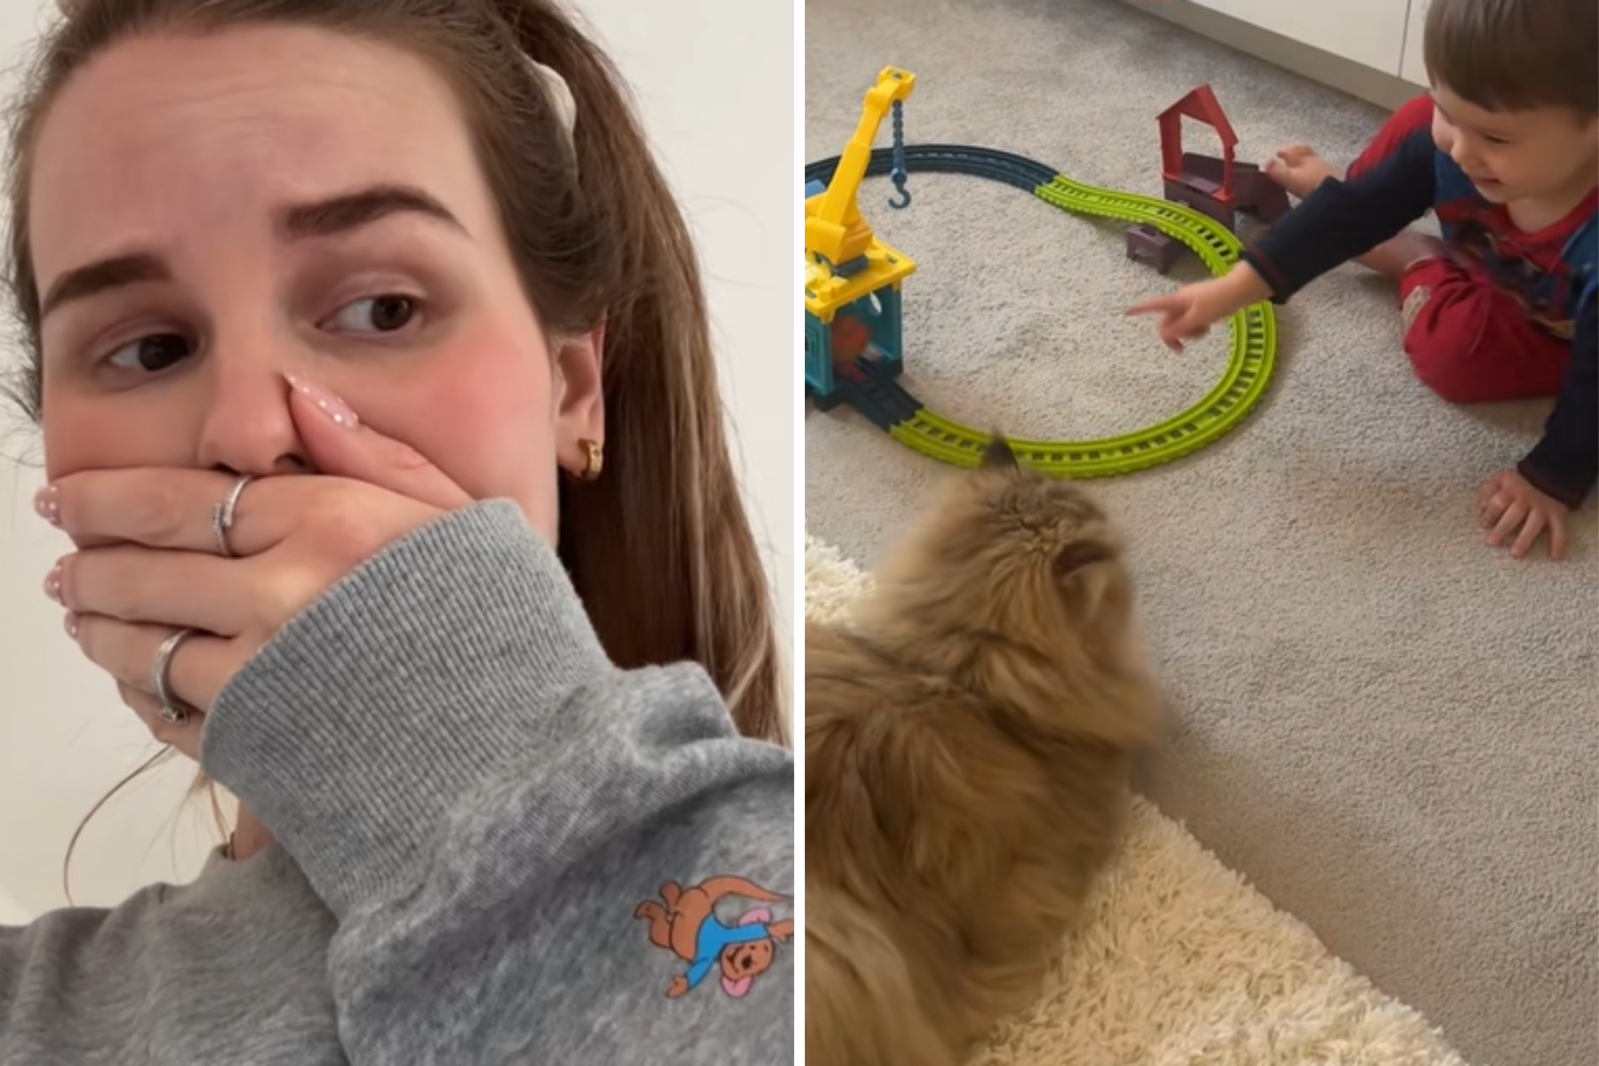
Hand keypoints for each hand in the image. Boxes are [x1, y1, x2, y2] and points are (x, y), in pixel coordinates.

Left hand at [41, 378, 474, 758]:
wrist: (530, 759)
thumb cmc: (509, 632)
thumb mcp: (465, 517)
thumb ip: (376, 455)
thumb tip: (297, 396)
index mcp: (330, 525)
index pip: (180, 500)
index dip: (108, 499)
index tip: (70, 498)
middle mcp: (281, 595)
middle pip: (142, 572)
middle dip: (90, 565)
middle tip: (66, 563)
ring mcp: (260, 678)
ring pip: (139, 646)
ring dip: (99, 630)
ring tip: (85, 619)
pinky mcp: (255, 749)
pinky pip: (167, 715)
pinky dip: (140, 694)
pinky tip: (139, 682)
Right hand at [1127, 268, 1264, 352]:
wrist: (1243, 289)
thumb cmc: (1219, 301)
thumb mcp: (1198, 318)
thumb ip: (1180, 328)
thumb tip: (1163, 335)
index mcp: (1177, 301)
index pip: (1154, 305)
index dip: (1140, 309)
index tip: (1126, 312)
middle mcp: (1181, 301)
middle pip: (1168, 321)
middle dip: (1176, 334)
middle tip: (1183, 349)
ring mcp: (1192, 304)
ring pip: (1182, 323)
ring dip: (1190, 332)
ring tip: (1205, 331)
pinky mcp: (1203, 306)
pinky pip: (1193, 321)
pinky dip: (1199, 327)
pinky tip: (1210, 326)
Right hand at [1261, 144, 1340, 199]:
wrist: (1338, 192)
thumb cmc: (1312, 184)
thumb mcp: (1290, 178)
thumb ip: (1277, 171)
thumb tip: (1265, 162)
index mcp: (1300, 158)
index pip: (1289, 151)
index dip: (1283, 152)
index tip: (1277, 153)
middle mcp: (1312, 159)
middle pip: (1302, 152)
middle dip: (1294, 152)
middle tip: (1288, 154)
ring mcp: (1324, 167)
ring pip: (1311, 159)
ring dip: (1304, 160)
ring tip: (1299, 164)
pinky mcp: (1332, 177)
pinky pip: (1319, 169)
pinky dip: (1313, 169)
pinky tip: (1313, 176)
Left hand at [1476, 468, 1568, 559]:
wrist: (1548, 474)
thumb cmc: (1517, 482)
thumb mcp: (1499, 480)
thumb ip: (1487, 493)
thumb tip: (1479, 512)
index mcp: (1510, 489)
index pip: (1498, 502)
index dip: (1489, 514)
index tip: (1483, 525)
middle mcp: (1527, 498)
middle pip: (1515, 513)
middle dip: (1503, 528)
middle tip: (1492, 542)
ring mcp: (1543, 507)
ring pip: (1534, 524)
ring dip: (1525, 539)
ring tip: (1516, 554)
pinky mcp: (1557, 514)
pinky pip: (1560, 529)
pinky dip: (1559, 542)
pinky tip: (1555, 556)